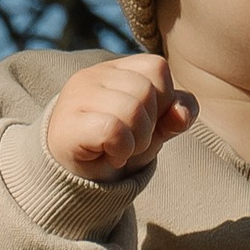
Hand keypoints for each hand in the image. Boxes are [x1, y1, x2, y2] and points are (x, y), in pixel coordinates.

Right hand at [44, 52, 195, 179]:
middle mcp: (94, 75)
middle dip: (149, 125)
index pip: (157, 68)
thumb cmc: (117, 146)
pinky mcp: (68, 124)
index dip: (162, 100)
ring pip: (132, 110)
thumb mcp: (155, 128)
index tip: (143, 122)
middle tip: (130, 141)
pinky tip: (110, 155)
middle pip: (146, 90)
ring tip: (119, 149)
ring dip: (136, 141)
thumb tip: (181, 114)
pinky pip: (113, 130)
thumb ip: (176, 114)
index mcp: (117, 69)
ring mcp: (78, 96)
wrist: (75, 181)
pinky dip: (121, 150)